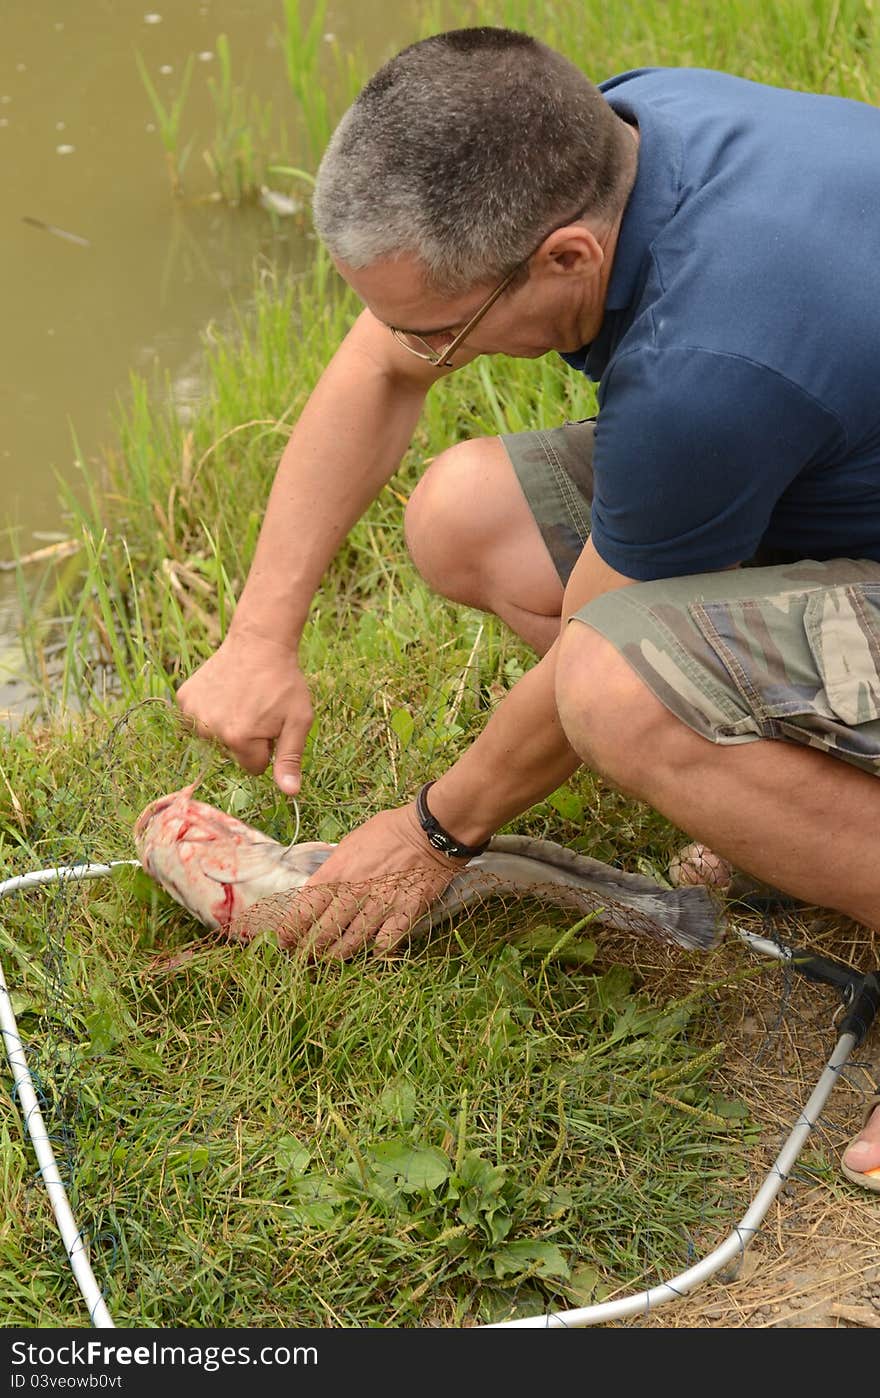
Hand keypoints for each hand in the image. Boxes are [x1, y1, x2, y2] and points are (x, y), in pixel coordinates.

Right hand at [176, 626, 313, 793]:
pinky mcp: (184, 699)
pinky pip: (197, 720)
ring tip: (241, 698)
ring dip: (226, 725)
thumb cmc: (284, 683)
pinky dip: (209, 711)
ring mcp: (193, 713)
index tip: (271, 726)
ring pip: (214, 738)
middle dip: (246, 738)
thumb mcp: (298, 721)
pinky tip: (224, 692)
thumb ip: (290, 759)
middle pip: (232, 753)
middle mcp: (211, 730)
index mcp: (240, 738)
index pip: (254, 767)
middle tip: (257, 708)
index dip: (267, 749)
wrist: (259, 642)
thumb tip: (290, 793)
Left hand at [275, 803, 463, 958]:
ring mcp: (379, 906)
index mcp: (337, 871)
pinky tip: (373, 949)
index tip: (284, 940)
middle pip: (323, 933)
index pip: (304, 908)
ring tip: (331, 957)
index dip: (290, 930)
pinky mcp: (404, 914)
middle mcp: (354, 892)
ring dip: (337, 954)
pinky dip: (376, 950)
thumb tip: (322, 884)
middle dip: (309, 949)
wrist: (430, 832)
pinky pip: (385, 943)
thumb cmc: (389, 831)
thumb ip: (335, 867)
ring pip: (350, 943)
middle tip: (305, 956)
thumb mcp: (352, 842)